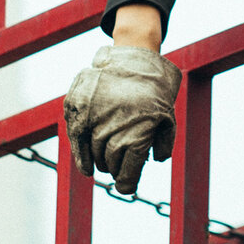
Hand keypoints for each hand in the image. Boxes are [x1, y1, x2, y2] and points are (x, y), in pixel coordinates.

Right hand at [65, 44, 180, 193]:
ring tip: (103, 166)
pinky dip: (80, 153)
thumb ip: (162, 142)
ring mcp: (94, 113)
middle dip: (114, 170)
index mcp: (139, 130)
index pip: (129, 168)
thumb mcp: (168, 116)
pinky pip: (75, 135)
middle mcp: (114, 123)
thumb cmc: (154, 90)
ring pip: (91, 150)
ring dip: (97, 162)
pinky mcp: (78, 104)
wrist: (134, 55)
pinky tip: (86, 165)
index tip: (127, 188)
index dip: (128, 181)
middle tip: (118, 172)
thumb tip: (155, 162)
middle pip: (109, 161)